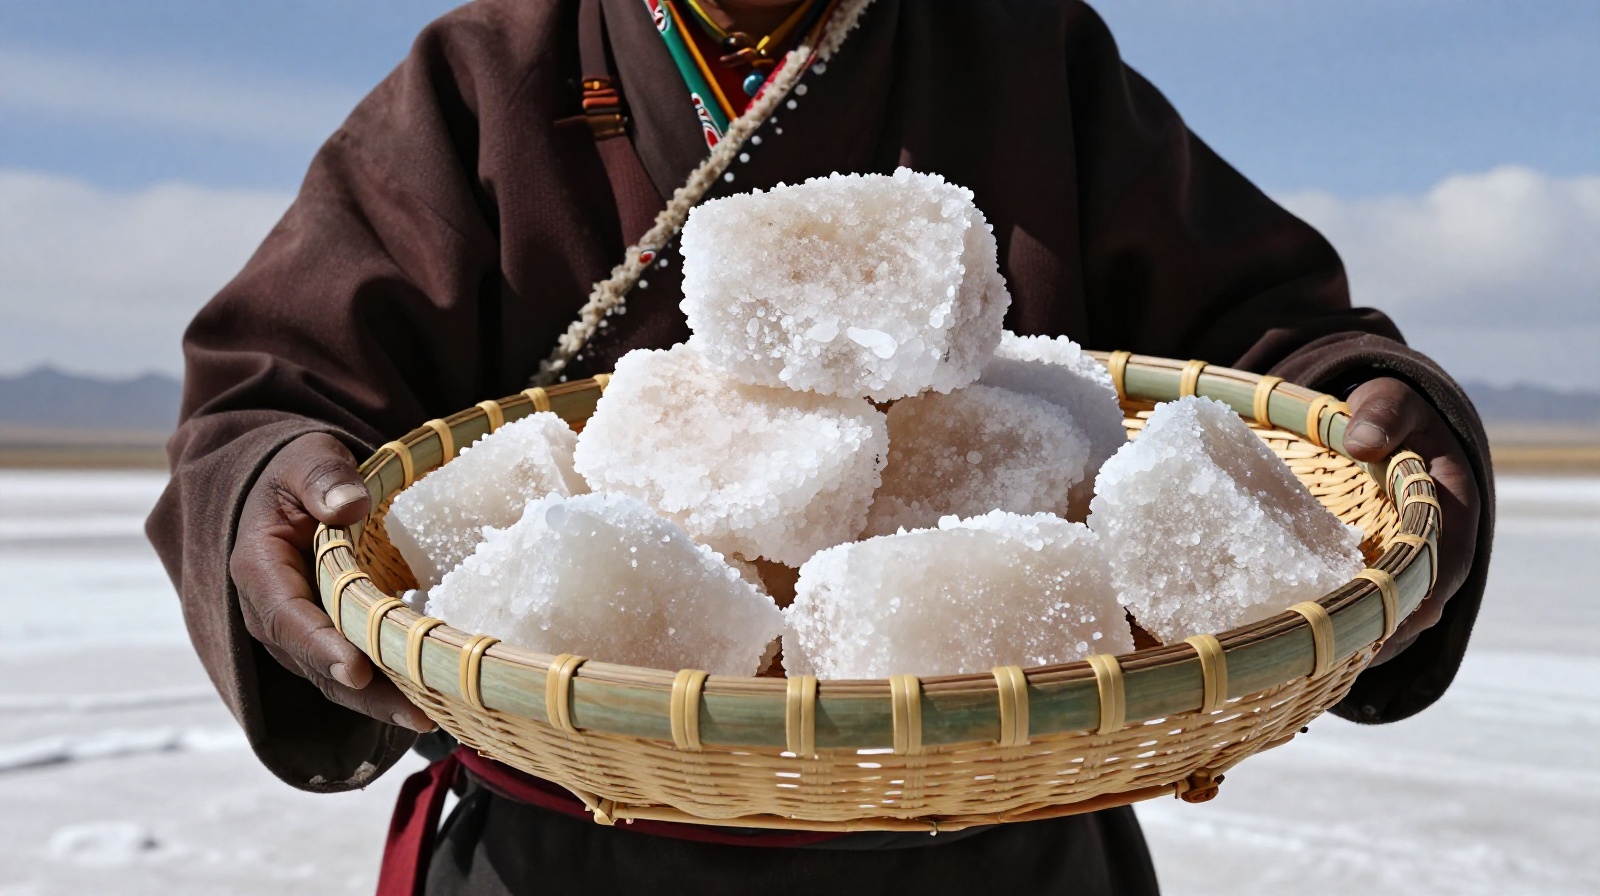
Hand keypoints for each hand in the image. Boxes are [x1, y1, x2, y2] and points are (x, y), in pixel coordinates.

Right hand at [229, 433, 435, 731]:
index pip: (286, 617)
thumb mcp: (307, 460)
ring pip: (335, 678)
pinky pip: (353, 670)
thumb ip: (323, 479)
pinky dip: (387, 689)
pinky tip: (431, 702)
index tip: (357, 670)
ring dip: (380, 702)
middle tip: (417, 712)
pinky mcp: (327, 639)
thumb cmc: (301, 473)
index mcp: (259, 568)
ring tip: (431, 716)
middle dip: (365, 693)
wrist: (292, 488)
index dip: (320, 647)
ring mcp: (299, 632)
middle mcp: (273, 612)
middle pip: (315, 662)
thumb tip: (348, 506)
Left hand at [1342, 378, 1480, 665]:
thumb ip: (1382, 414)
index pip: (1448, 560)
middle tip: (1346, 656)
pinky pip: (1365, 612)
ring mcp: (1403, 567)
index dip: (1426, 591)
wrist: (1376, 428)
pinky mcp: (1372, 576)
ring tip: (1319, 667)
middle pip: (1419, 603)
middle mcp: (1435, 549)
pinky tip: (1302, 652)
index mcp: (1453, 510)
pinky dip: (1341, 633)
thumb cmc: (1387, 416)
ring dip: (1363, 643)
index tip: (1402, 616)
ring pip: (1393, 618)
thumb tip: (1364, 443)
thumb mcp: (1390, 404)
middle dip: (1387, 632)